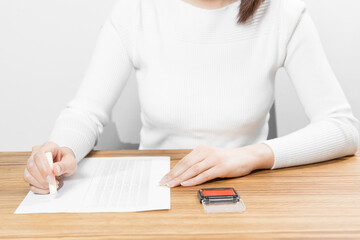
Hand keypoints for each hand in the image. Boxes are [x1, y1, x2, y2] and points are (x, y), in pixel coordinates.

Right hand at [24, 141, 76, 193]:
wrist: (64, 163)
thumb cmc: (66, 161)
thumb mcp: (71, 162)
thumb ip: (64, 165)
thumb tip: (55, 169)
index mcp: (48, 146)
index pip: (39, 155)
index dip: (44, 167)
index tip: (52, 177)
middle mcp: (36, 153)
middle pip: (31, 166)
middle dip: (43, 178)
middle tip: (54, 183)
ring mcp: (31, 163)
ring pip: (28, 175)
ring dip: (40, 184)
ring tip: (53, 185)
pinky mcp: (30, 174)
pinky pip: (29, 183)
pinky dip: (38, 188)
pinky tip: (47, 187)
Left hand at [159, 143, 273, 186]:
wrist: (246, 156)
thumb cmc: (227, 159)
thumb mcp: (210, 157)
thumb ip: (198, 163)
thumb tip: (182, 174)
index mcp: (201, 149)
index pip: (183, 161)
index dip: (172, 170)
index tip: (164, 178)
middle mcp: (206, 152)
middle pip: (185, 165)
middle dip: (173, 175)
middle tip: (163, 183)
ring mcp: (213, 159)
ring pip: (193, 170)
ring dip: (180, 178)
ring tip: (171, 185)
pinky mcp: (220, 167)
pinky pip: (204, 175)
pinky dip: (194, 180)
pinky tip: (186, 184)